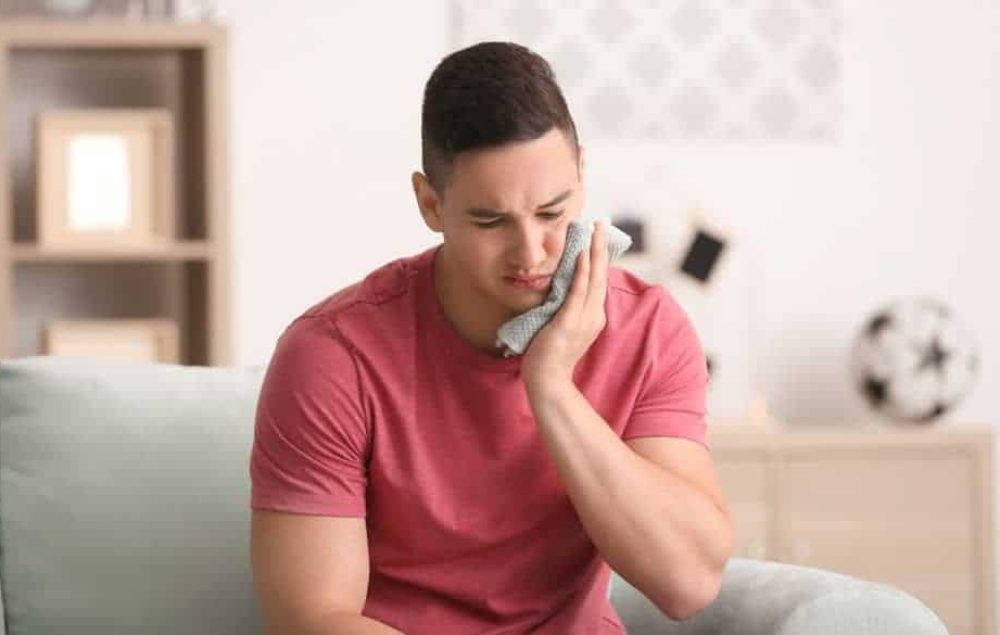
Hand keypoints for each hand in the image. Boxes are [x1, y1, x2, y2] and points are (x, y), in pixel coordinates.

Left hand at [521, 220, 608, 392]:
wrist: (547, 381)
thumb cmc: (549, 355)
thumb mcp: (561, 325)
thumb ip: (564, 308)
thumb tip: (559, 289)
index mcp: (593, 316)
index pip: (598, 281)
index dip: (598, 258)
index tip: (597, 237)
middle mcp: (594, 315)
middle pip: (601, 275)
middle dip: (601, 247)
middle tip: (601, 223)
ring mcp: (584, 319)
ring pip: (593, 279)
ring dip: (594, 252)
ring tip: (595, 230)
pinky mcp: (569, 322)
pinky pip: (578, 292)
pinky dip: (582, 272)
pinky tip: (582, 255)